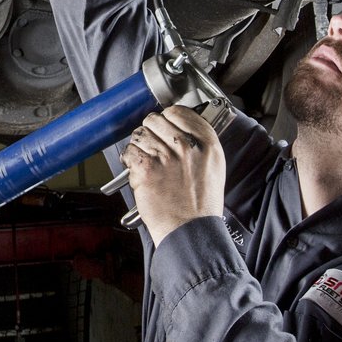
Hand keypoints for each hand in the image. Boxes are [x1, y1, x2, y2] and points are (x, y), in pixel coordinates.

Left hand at [124, 106, 225, 245]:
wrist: (190, 230)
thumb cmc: (201, 204)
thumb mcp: (213, 166)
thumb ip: (199, 142)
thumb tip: (180, 126)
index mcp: (206, 142)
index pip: (177, 112)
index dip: (167, 119)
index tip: (164, 127)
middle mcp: (186, 146)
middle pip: (155, 120)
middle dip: (150, 132)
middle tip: (154, 148)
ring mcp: (165, 156)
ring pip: (139, 134)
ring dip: (139, 147)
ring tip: (148, 163)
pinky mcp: (146, 169)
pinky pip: (128, 152)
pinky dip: (129, 161)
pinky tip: (140, 172)